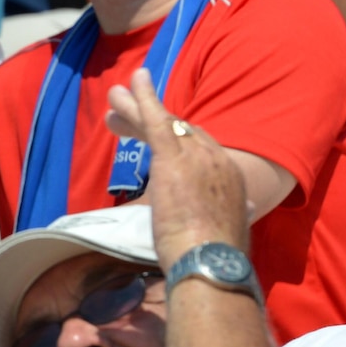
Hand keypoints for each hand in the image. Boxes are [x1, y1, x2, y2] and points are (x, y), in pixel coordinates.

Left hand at [104, 66, 250, 265]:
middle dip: (150, 123)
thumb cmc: (209, 260)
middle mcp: (218, 160)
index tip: (153, 140)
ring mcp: (197, 157)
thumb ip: (208, 222)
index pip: (200, 150)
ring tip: (115, 96)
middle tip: (122, 118)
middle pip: (181, 131)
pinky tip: (132, 83)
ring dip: (137, 109)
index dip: (175, 142)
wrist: (211, 263)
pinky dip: (144, 99)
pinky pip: (157, 120)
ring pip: (164, 123)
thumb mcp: (215, 234)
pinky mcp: (173, 159)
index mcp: (230, 179)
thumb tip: (198, 229)